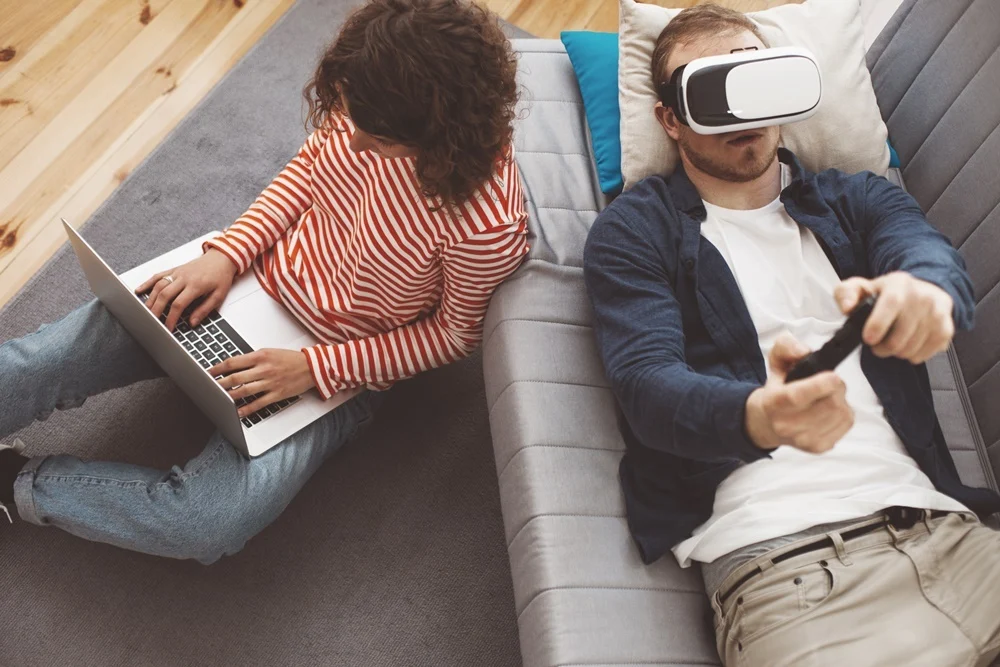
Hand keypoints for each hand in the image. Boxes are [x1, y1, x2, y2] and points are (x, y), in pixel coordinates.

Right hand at [136, 249, 237, 330]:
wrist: (222, 258)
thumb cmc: (221, 277)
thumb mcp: (218, 296)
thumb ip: (204, 310)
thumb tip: (192, 323)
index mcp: (196, 286)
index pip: (178, 304)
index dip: (171, 318)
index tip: (168, 328)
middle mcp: (184, 278)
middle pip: (164, 295)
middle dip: (156, 310)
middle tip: (152, 322)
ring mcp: (177, 272)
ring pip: (158, 285)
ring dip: (150, 299)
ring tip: (146, 312)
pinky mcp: (174, 269)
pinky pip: (158, 275)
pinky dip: (147, 283)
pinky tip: (139, 291)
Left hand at [209, 349, 314, 417]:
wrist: (313, 367)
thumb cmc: (291, 359)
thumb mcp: (270, 352)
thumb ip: (253, 358)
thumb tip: (234, 366)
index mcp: (260, 356)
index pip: (233, 362)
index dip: (218, 368)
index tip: (209, 372)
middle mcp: (264, 369)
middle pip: (235, 378)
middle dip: (219, 383)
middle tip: (209, 387)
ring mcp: (270, 382)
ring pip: (244, 391)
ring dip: (229, 396)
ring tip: (219, 399)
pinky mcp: (277, 394)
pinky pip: (258, 403)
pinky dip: (247, 409)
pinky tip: (238, 412)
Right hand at [745, 333, 853, 453]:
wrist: (768, 423)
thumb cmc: (777, 389)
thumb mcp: (775, 361)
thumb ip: (786, 346)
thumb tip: (803, 352)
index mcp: (774, 402)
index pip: (799, 397)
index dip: (821, 385)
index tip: (832, 376)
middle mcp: (787, 425)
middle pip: (829, 405)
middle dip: (837, 388)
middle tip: (831, 382)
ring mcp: (805, 439)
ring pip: (841, 414)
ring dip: (841, 400)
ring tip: (829, 395)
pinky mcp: (820, 447)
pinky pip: (846, 424)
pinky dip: (844, 412)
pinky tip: (831, 409)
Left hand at [834, 272, 954, 363]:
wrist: (922, 290)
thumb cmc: (888, 292)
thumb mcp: (861, 287)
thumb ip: (846, 294)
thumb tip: (847, 307)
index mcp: (899, 284)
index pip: (892, 303)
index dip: (878, 324)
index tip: (868, 339)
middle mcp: (922, 296)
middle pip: (901, 334)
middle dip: (883, 347)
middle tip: (877, 345)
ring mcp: (938, 313)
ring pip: (913, 347)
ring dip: (897, 352)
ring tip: (892, 343)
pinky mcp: (947, 328)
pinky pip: (927, 353)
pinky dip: (914, 355)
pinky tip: (908, 345)